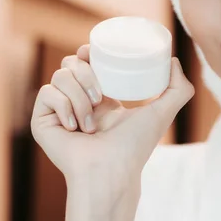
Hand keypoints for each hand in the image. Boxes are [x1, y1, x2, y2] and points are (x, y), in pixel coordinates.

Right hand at [30, 44, 193, 204]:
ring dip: (78, 95)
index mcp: (99, 97)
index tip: (90, 50)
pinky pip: (47, 93)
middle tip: (100, 96)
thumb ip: (179, 88)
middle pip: (70, 64)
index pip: (87, 63)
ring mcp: (58, 110)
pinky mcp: (42, 120)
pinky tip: (74, 128)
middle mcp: (77, 101)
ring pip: (59, 76)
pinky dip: (64, 106)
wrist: (111, 170)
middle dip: (85, 72)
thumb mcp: (163, 112)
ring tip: (91, 122)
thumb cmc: (135, 146)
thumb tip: (172, 60)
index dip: (86, 52)